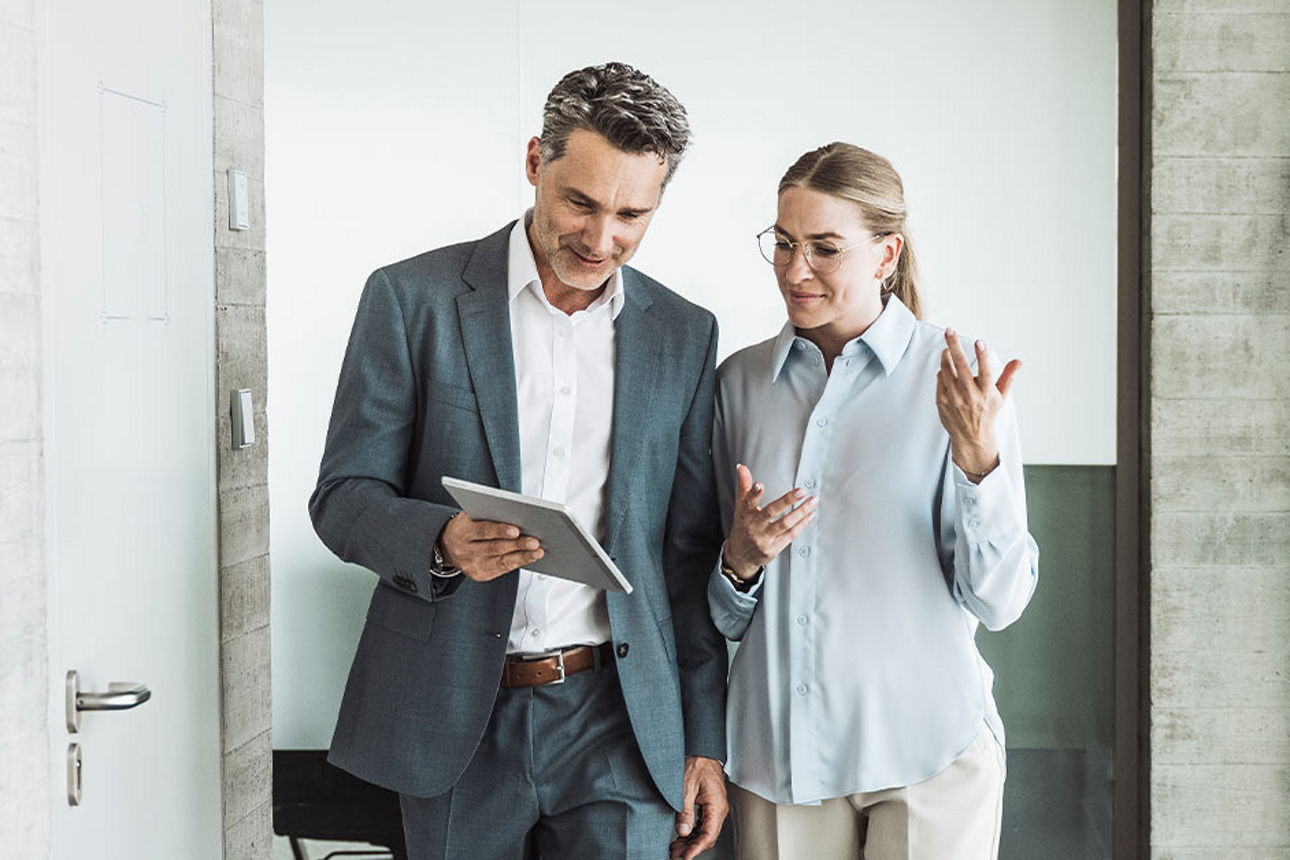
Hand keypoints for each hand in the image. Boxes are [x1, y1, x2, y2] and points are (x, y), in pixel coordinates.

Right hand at [438, 513, 543, 581]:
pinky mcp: (479, 575)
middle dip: (517, 545)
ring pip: (501, 561)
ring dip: (522, 557)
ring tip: (538, 551)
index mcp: (462, 532)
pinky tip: (530, 557)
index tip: (516, 530)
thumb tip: (516, 514)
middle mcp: (465, 550)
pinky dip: (518, 563)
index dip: (500, 531)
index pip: (482, 531)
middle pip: (494, 548)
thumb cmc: (466, 527)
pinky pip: (501, 569)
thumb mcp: (469, 516)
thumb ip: (487, 514)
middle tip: (535, 541)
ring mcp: (472, 565)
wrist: (447, 546)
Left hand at [670, 756, 727, 859]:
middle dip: (691, 849)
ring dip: (691, 843)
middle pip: (707, 837)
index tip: (685, 857)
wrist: (702, 752)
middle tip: (675, 856)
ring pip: (704, 833)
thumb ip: (685, 810)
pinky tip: (681, 838)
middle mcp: (718, 809)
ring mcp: (714, 809)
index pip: (709, 835)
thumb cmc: (697, 764)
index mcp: (716, 805)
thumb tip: (683, 831)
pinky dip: (692, 834)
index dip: (696, 849)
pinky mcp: (709, 807)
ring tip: (675, 849)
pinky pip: (703, 825)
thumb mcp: (686, 787)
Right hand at [722, 465, 815, 576]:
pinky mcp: (773, 548)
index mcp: (745, 514)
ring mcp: (764, 538)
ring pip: (785, 524)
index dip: (753, 493)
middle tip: (801, 491)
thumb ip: (744, 486)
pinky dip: (801, 525)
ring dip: (801, 512)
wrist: (740, 556)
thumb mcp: (741, 507)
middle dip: (787, 501)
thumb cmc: (743, 527)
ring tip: (812, 501)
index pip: (748, 501)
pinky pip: (790, 535)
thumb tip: (742, 467)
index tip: (760, 484)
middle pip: (772, 512)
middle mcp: (754, 526)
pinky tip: (809, 516)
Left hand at [935, 328, 1021, 479]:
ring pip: (946, 370)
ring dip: (946, 356)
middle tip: (950, 331)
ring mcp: (954, 398)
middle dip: (954, 346)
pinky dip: (943, 372)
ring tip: (947, 349)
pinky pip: (940, 379)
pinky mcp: (942, 401)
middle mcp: (970, 395)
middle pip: (961, 366)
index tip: (979, 342)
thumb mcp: (1001, 396)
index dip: (982, 356)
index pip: (985, 371)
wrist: (971, 436)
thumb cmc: (988, 412)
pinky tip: (946, 369)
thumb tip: (1018, 361)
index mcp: (986, 393)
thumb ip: (1008, 376)